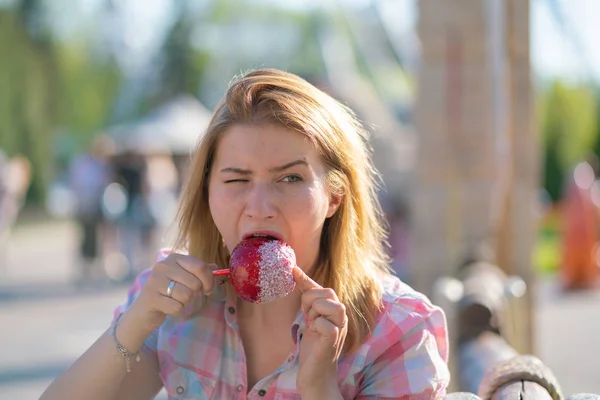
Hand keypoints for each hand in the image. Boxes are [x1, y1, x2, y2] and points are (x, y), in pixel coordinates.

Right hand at [127, 253, 216, 333]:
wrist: (144, 310)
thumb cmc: (167, 292)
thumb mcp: (183, 278)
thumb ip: (198, 272)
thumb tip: (215, 267)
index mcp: (174, 258)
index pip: (200, 266)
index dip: (209, 280)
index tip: (207, 289)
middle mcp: (163, 266)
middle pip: (195, 282)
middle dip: (194, 293)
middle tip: (186, 295)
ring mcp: (155, 281)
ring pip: (186, 295)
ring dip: (184, 302)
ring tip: (174, 300)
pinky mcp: (151, 298)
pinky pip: (177, 306)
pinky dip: (176, 310)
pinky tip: (167, 307)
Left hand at [293, 267, 347, 397]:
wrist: (316, 377)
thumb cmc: (314, 348)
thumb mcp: (310, 318)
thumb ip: (307, 298)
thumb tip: (296, 273)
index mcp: (336, 312)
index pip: (323, 289)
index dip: (307, 279)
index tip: (292, 269)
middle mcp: (342, 317)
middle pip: (327, 292)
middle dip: (310, 300)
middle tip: (307, 317)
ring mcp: (340, 328)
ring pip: (328, 304)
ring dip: (314, 311)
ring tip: (312, 324)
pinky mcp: (334, 340)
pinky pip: (324, 323)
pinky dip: (315, 325)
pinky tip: (314, 334)